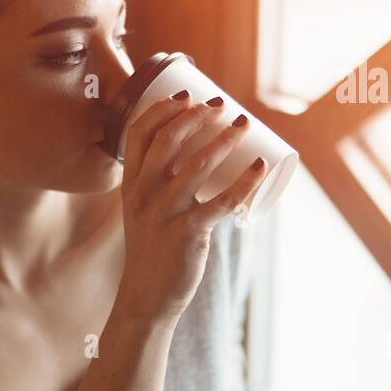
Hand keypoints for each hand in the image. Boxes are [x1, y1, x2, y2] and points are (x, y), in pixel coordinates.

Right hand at [116, 94, 268, 323]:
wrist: (146, 295)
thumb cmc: (152, 247)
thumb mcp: (144, 210)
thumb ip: (161, 184)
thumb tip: (201, 155)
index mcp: (130, 185)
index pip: (138, 134)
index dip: (162, 108)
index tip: (186, 95)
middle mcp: (143, 195)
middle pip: (168, 141)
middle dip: (197, 116)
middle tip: (221, 105)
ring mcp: (165, 213)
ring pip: (198, 165)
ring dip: (225, 139)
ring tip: (244, 124)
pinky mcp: (188, 233)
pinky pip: (222, 201)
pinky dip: (246, 181)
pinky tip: (261, 167)